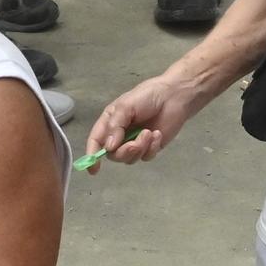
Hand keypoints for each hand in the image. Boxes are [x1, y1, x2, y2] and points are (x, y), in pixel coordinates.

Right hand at [81, 75, 200, 171]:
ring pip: (129, 158)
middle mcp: (119, 135)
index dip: (92, 155)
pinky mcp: (150, 147)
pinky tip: (158, 134)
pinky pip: (146, 157)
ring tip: (149, 133)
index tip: (93, 169)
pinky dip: (152, 148)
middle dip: (124, 152)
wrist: (174, 97)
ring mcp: (135, 142)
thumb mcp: (125, 106)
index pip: (96, 141)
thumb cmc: (146, 97)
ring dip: (140, 148)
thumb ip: (115, 126)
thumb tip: (109, 147)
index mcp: (109, 122)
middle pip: (113, 155)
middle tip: (135, 144)